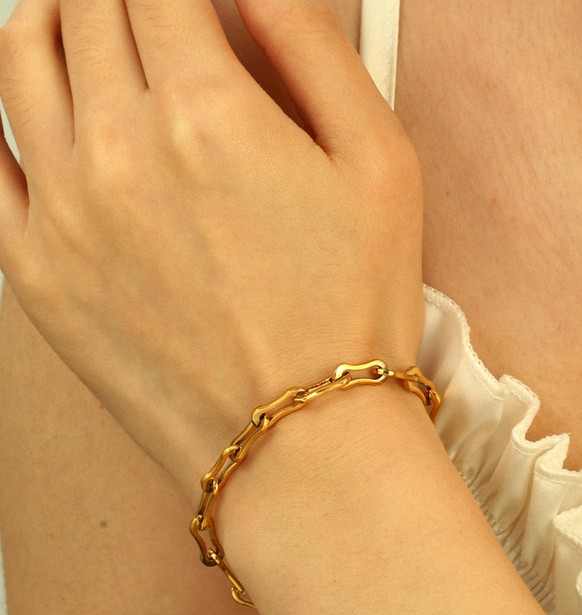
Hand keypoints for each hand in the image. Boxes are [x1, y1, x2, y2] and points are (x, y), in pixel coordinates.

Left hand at [0, 0, 423, 491]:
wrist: (301, 442)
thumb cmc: (351, 315)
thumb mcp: (382, 165)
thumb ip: (314, 49)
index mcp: (206, 115)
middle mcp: (117, 152)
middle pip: (85, 7)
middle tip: (148, 7)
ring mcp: (63, 216)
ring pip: (22, 63)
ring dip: (56, 21)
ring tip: (89, 23)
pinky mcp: (37, 276)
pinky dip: (11, 112)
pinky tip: (47, 110)